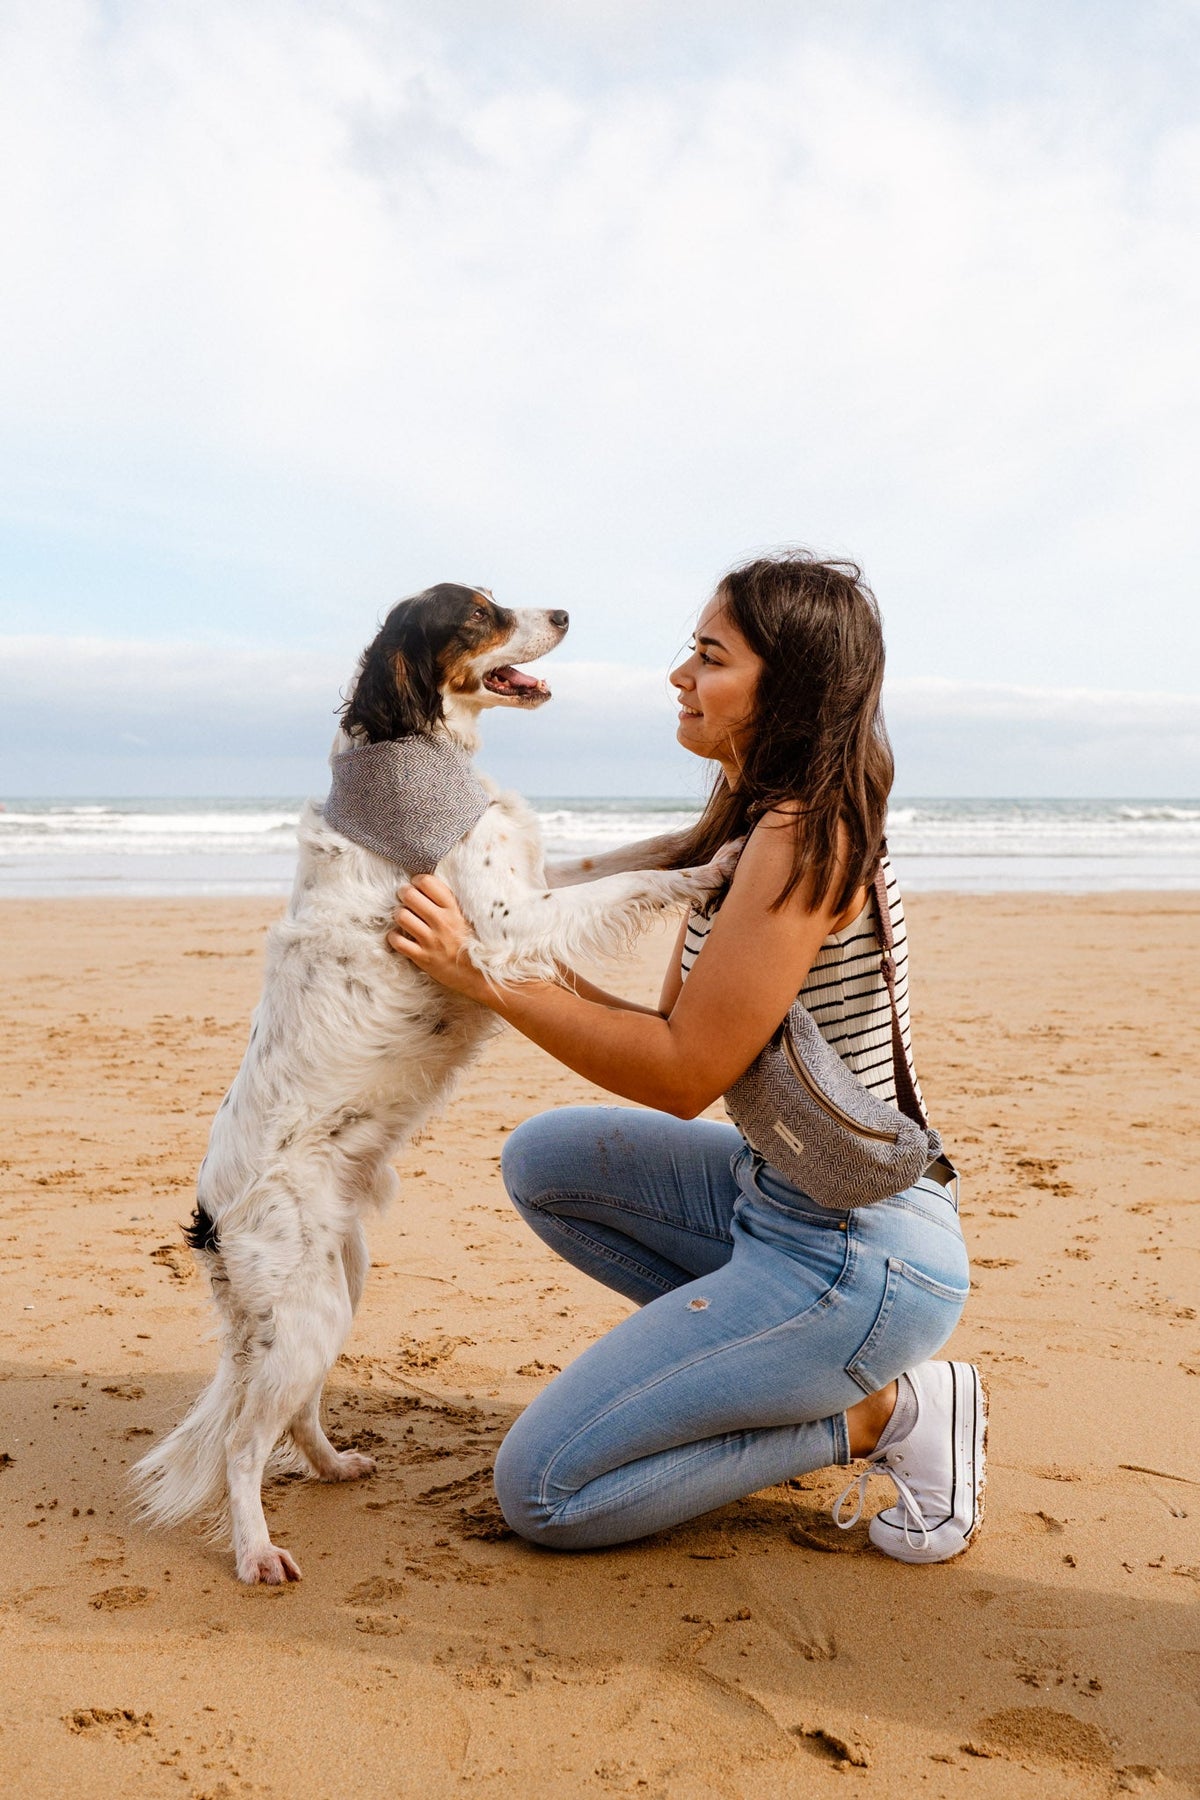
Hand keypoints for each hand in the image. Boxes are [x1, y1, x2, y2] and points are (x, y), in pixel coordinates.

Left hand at [386, 875, 485, 999]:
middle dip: (404, 894)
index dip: (418, 881)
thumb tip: (427, 885)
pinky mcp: (422, 957)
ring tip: (405, 918)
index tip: (418, 886)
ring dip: (399, 915)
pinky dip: (394, 937)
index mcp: (454, 909)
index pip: (428, 882)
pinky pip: (397, 941)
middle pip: (409, 896)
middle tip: (407, 899)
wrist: (478, 974)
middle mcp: (441, 922)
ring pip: (401, 916)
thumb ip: (449, 902)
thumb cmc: (470, 943)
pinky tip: (401, 936)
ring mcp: (431, 940)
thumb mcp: (466, 917)